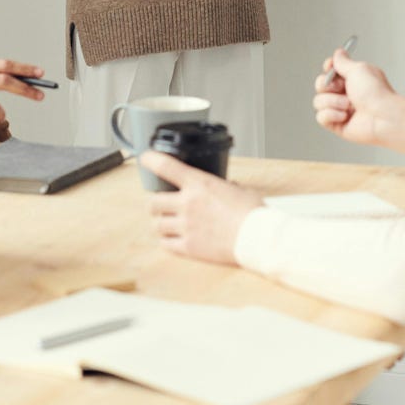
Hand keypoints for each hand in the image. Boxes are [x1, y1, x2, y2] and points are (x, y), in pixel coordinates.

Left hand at [141, 151, 262, 263]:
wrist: (258, 238)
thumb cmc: (253, 213)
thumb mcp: (238, 189)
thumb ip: (225, 187)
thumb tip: (226, 187)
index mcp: (199, 184)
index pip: (165, 166)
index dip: (151, 160)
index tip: (145, 158)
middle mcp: (187, 204)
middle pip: (152, 202)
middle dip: (153, 203)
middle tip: (159, 204)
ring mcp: (186, 226)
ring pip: (156, 224)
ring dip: (159, 222)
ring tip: (166, 223)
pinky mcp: (189, 247)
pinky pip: (166, 244)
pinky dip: (166, 240)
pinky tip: (173, 239)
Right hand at [313, 49, 404, 154]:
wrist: (384, 117)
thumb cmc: (376, 93)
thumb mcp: (358, 69)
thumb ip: (343, 62)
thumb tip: (338, 52)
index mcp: (352, 80)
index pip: (330, 71)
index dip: (328, 68)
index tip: (330, 66)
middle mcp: (345, 94)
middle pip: (320, 85)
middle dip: (328, 86)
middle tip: (342, 88)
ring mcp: (340, 109)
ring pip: (318, 101)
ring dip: (333, 101)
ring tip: (349, 105)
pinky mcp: (338, 124)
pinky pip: (321, 117)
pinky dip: (331, 115)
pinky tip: (345, 116)